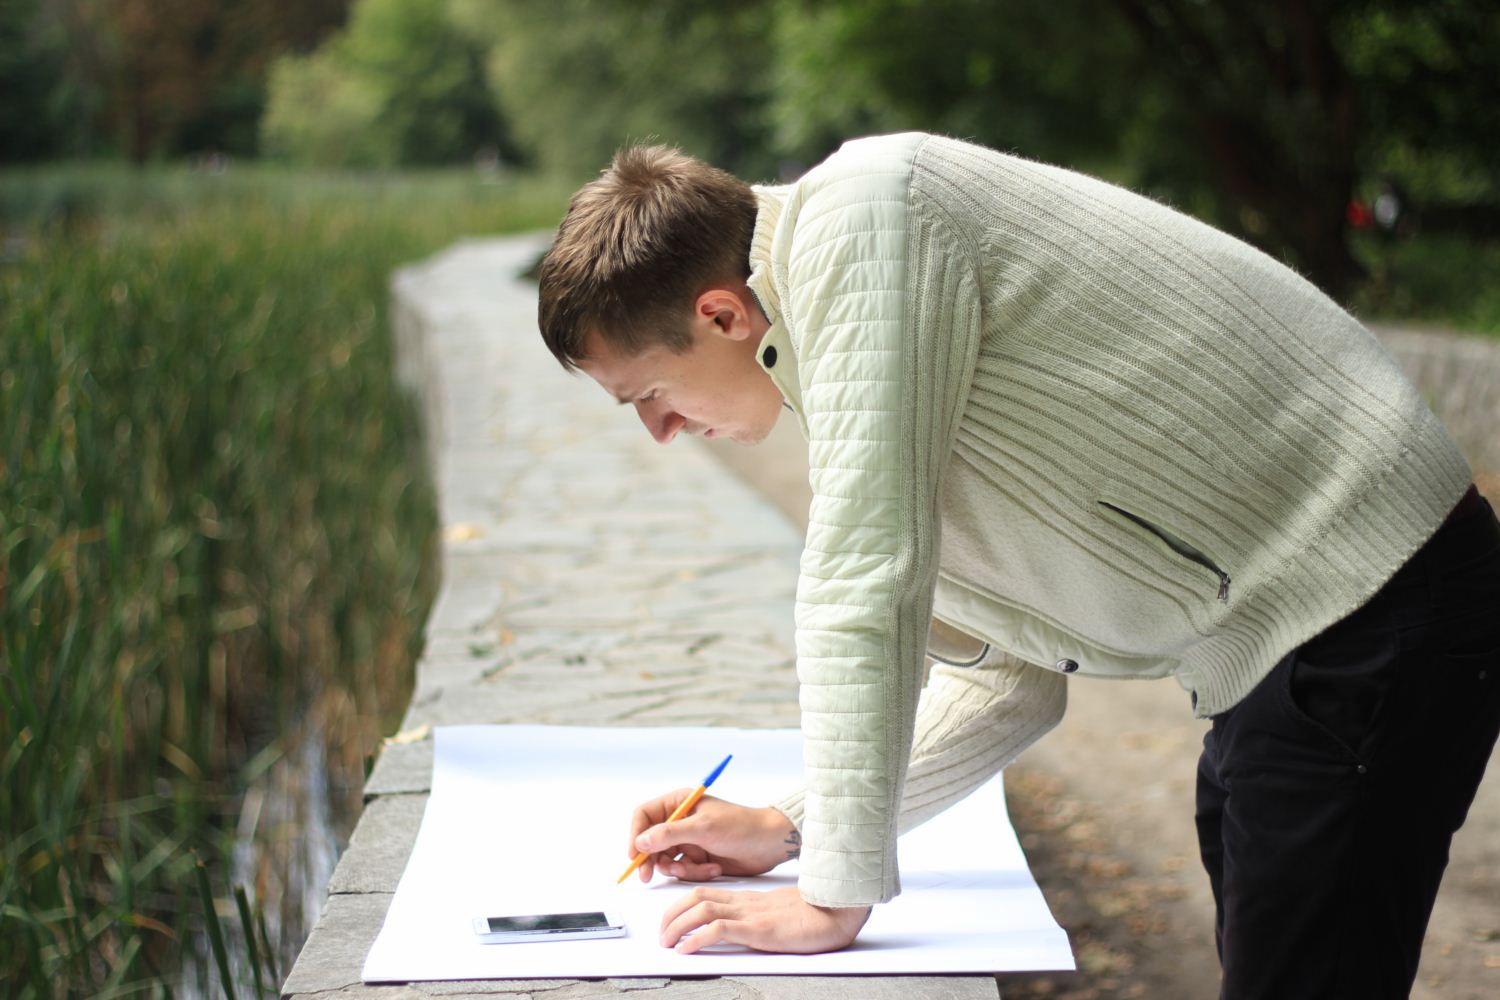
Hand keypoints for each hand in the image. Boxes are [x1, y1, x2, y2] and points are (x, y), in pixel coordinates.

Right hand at [628, 790, 799, 882]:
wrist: (768, 844)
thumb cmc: (740, 827)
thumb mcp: (702, 828)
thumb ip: (669, 834)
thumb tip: (640, 842)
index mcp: (679, 802)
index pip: (644, 815)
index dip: (635, 835)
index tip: (634, 855)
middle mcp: (681, 820)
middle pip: (650, 841)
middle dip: (651, 859)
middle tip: (647, 876)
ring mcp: (689, 840)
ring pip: (666, 859)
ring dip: (680, 868)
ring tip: (699, 867)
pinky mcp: (698, 857)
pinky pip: (683, 870)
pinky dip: (695, 872)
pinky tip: (714, 868)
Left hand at [660, 885, 870, 953]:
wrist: (839, 911)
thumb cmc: (815, 914)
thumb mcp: (777, 915)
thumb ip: (757, 917)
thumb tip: (737, 929)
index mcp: (748, 898)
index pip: (705, 892)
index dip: (680, 903)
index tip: (668, 920)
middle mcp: (745, 902)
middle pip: (695, 897)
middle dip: (670, 914)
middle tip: (661, 934)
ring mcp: (751, 914)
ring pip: (701, 910)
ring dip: (677, 925)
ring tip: (666, 942)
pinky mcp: (759, 929)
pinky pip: (720, 929)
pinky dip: (697, 938)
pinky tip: (687, 949)